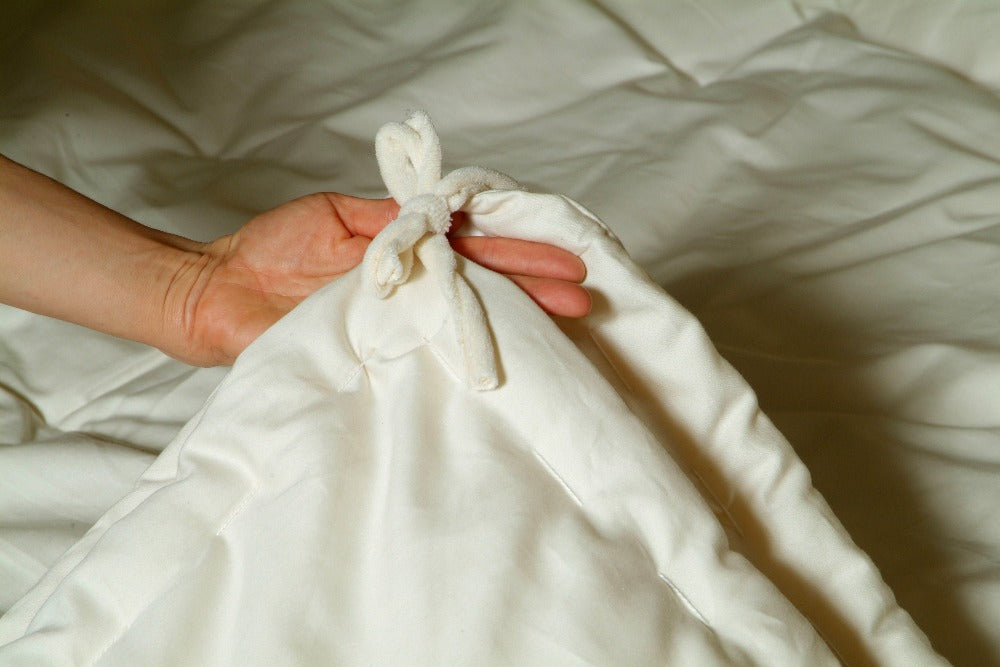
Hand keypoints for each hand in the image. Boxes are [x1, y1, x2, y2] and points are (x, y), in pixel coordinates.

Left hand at [166, 193, 589, 365]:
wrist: (218, 294)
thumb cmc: (271, 251)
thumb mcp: (338, 215)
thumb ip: (390, 216)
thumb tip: (442, 209)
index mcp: (405, 250)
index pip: (473, 245)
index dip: (516, 247)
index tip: (559, 251)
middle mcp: (409, 289)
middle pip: (481, 283)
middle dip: (532, 284)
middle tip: (581, 292)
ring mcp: (396, 323)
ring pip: (462, 315)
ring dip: (514, 316)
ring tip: (566, 317)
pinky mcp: (375, 353)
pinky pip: (426, 351)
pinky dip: (465, 349)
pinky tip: (508, 354)